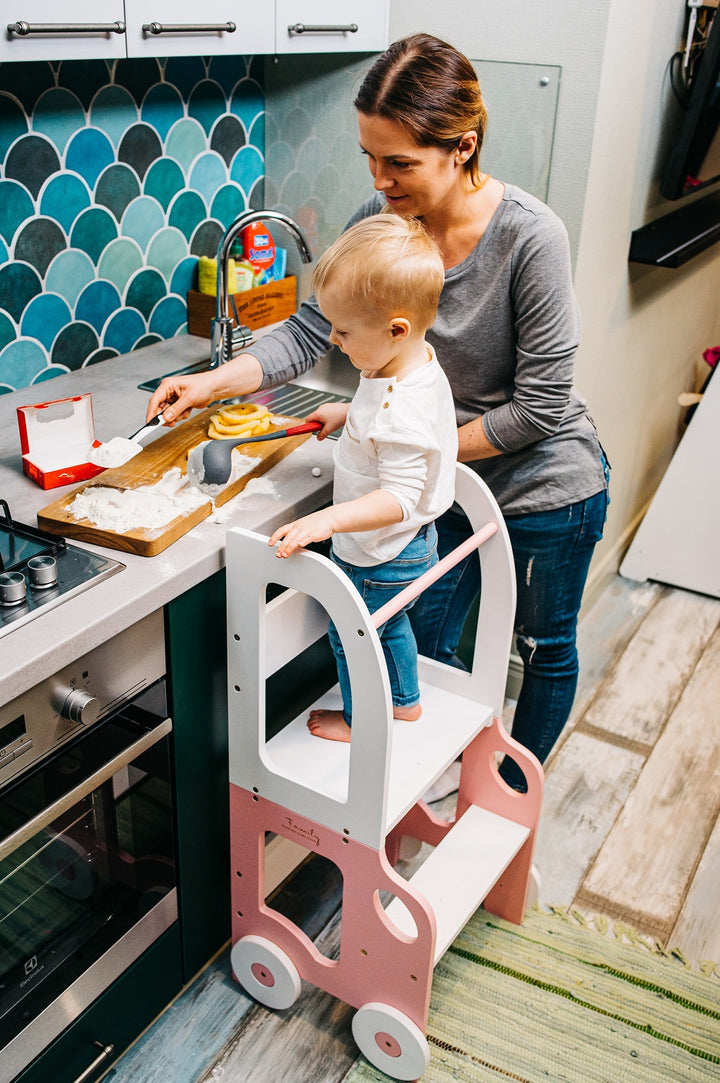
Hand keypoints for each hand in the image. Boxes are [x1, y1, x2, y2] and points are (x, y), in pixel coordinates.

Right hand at [146, 353, 263, 423]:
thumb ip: (176, 409)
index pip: (155, 400)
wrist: (214, 388)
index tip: (149, 422)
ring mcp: (174, 398)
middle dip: (167, 416)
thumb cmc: (203, 385)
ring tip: (186, 411)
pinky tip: (189, 410)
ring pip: (168, 413)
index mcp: (168, 385)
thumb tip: (166, 417)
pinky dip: (182, 415)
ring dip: (176, 416)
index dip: (151, 412)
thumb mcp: (189, 398)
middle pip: (160, 408)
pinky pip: (175, 414)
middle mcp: (169, 391)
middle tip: (172, 422)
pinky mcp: (179, 404)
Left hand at [268, 509, 336, 557]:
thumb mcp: (303, 526)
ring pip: (295, 539)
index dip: (275, 537)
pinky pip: (308, 537)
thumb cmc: (317, 522)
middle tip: (278, 554)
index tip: (270, 543)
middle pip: (288, 537)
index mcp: (295, 525)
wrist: (330, 518)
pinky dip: (303, 541)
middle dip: (282, 547)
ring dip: (289, 547)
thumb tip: (290, 544)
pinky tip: (300, 545)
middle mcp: (299, 527)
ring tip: (285, 554)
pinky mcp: (314, 533)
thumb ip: (296, 535)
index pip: (282, 530)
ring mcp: (306, 530)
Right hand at [306, 402, 348, 438]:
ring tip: (331, 424)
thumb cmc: (340, 417)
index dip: (308, 426)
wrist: (349, 411)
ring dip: (323, 421)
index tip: (310, 430)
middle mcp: (320, 408)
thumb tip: (319, 437)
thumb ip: (322, 435)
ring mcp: (326, 406)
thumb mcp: (329, 430)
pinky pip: (326, 413)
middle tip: (324, 428)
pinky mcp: (331, 406)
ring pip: (320, 415)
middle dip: (317, 424)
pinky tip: (334, 420)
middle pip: (314, 418)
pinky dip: (328, 417)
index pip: (307, 420)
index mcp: (318, 413)